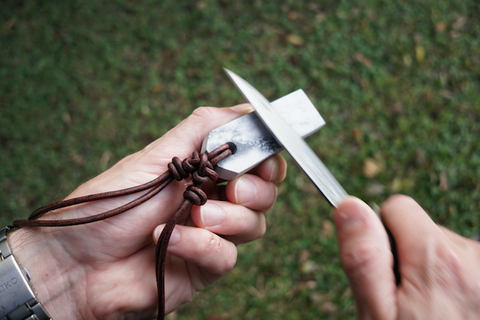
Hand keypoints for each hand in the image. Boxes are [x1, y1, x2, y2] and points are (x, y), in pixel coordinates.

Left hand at [8, 104, 286, 319]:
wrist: (78, 262)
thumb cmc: (108, 205)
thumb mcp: (157, 155)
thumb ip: (201, 128)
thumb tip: (245, 110)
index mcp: (203, 169)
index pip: (253, 159)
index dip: (267, 158)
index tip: (262, 158)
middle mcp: (212, 199)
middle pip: (264, 191)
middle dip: (257, 188)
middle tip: (234, 188)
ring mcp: (211, 233)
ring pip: (255, 224)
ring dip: (228, 217)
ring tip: (195, 215)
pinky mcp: (205, 266)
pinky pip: (227, 255)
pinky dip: (203, 245)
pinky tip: (172, 240)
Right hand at [333, 195, 479, 318]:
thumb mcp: (377, 313)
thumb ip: (363, 256)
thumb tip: (349, 207)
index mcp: (436, 258)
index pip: (396, 208)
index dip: (381, 234)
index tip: (384, 267)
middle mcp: (469, 257)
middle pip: (420, 228)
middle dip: (406, 254)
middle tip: (405, 298)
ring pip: (440, 247)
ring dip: (429, 270)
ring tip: (428, 308)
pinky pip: (460, 264)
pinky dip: (450, 281)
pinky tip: (447, 308)